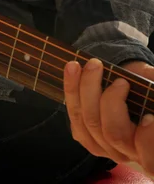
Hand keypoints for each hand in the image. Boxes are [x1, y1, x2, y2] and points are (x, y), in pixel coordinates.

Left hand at [64, 58, 153, 174]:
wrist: (130, 91)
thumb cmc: (149, 91)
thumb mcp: (153, 88)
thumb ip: (151, 87)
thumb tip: (150, 81)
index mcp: (151, 147)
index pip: (149, 153)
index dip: (148, 140)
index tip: (148, 118)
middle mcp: (127, 153)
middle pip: (113, 133)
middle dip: (112, 101)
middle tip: (120, 81)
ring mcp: (103, 147)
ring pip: (88, 122)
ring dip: (86, 88)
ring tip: (93, 64)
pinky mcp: (84, 136)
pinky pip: (74, 115)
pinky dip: (71, 88)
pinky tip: (73, 68)